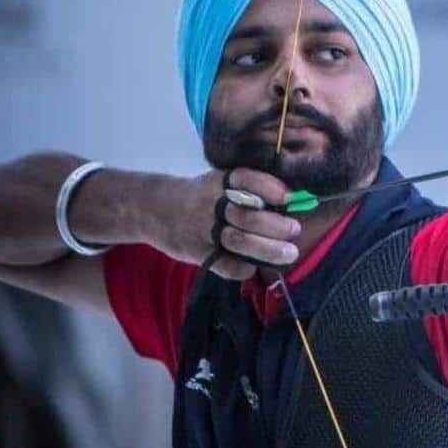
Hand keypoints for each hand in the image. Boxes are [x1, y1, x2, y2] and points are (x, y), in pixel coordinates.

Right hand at [140, 168, 301, 280]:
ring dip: (268, 249)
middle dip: (275, 225)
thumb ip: (248, 191)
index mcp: (219, 182)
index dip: (269, 188)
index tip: (288, 197)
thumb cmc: (200, 196)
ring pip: (239, 241)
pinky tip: (254, 266)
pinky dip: (244, 267)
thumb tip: (293, 201)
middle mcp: (210, 203)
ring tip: (289, 253)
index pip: (246, 179)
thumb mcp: (218, 183)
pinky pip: (224, 264)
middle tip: (294, 230)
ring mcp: (202, 229)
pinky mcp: (196, 252)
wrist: (153, 208)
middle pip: (247, 215)